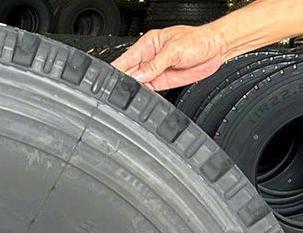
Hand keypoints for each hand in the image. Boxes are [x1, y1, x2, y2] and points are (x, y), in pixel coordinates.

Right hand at [111, 25, 225, 90]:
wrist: (216, 49)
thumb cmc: (198, 40)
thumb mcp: (174, 50)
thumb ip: (155, 65)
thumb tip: (138, 76)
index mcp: (148, 44)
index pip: (126, 58)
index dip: (117, 69)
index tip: (110, 80)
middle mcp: (149, 57)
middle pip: (128, 73)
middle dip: (123, 82)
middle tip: (120, 91)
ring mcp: (154, 70)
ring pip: (136, 83)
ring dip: (133, 90)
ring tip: (131, 96)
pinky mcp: (161, 81)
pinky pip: (147, 90)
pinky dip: (143, 96)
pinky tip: (141, 98)